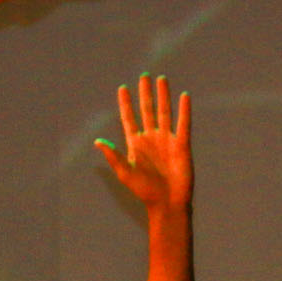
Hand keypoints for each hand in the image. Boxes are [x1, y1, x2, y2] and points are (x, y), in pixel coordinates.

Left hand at [96, 73, 192, 209]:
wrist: (167, 203)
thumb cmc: (144, 191)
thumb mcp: (125, 173)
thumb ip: (113, 156)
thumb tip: (97, 141)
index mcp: (135, 144)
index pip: (129, 118)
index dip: (125, 104)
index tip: (122, 88)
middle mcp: (151, 138)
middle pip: (147, 110)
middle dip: (145, 94)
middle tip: (144, 77)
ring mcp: (166, 140)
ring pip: (164, 112)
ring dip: (163, 96)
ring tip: (161, 80)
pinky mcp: (181, 144)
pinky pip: (183, 124)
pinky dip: (184, 110)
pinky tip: (184, 96)